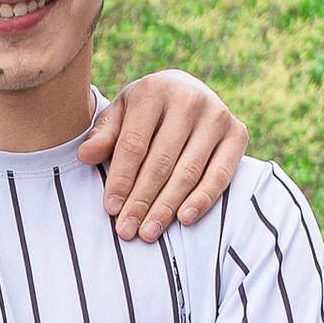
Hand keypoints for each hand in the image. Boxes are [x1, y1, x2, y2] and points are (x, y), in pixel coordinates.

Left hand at [79, 70, 247, 239]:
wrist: (187, 91)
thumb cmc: (146, 111)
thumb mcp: (121, 115)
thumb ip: (104, 135)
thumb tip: (85, 156)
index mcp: (153, 91)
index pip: (134, 145)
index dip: (121, 180)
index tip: (111, 209)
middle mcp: (188, 99)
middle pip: (160, 162)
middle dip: (141, 201)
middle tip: (127, 230)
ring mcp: (217, 115)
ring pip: (188, 172)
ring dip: (167, 207)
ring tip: (149, 232)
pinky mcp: (238, 132)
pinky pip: (220, 174)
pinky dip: (203, 198)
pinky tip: (184, 218)